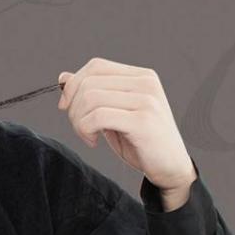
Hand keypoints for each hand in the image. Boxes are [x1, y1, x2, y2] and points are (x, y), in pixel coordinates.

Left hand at [56, 58, 195, 196]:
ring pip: (91, 98)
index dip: (73, 85)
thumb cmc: (142, 142)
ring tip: (87, 136)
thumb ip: (93, 95)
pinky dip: (86, 129)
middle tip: (79, 128)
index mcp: (141, 76)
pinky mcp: (143, 121)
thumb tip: (64, 77)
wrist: (170, 168)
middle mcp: (146, 83)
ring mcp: (146, 100)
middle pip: (90, 82)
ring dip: (79, 121)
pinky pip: (99, 116)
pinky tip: (93, 141)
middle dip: (73, 107)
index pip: (96, 66)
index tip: (66, 107)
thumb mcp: (114, 114)